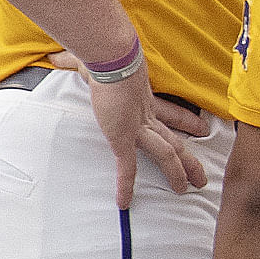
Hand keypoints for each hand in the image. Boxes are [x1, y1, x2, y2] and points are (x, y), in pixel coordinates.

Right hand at [56, 51, 207, 204]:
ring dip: (177, 172)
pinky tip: (124, 202)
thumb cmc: (102, 55)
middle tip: (202, 174)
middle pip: (174, 140)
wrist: (110, 57)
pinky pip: (127, 167)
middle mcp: (145, 115)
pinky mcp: (124, 138)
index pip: (170, 113)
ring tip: (185, 189)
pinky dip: (126, 185)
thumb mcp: (91, 61)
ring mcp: (137, 127)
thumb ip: (76, 62)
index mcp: (142, 98)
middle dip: (190, 159)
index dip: (186, 121)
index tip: (200, 128)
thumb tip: (57, 58)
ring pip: (166, 155)